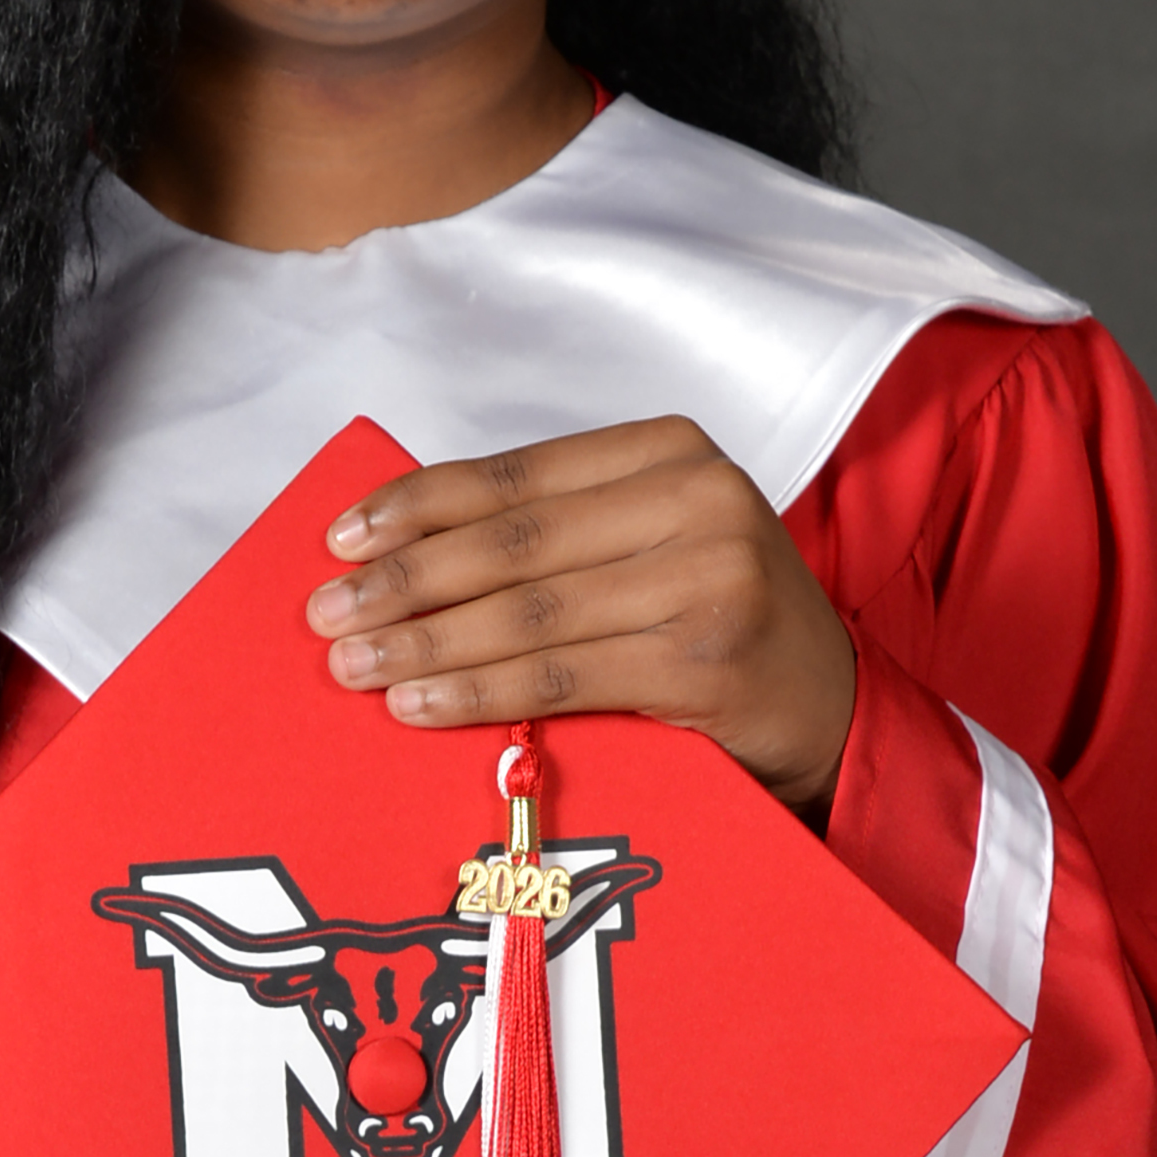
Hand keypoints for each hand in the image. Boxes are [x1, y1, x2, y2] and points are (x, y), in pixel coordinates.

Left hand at [307, 417, 855, 812]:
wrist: (830, 705)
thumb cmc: (717, 620)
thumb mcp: (648, 542)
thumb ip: (554, 533)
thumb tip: (401, 550)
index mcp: (671, 450)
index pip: (514, 475)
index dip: (416, 504)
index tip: (341, 538)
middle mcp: (698, 499)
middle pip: (511, 541)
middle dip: (404, 579)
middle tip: (326, 610)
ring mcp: (709, 579)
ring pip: (527, 612)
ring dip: (425, 642)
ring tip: (354, 661)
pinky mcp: (704, 662)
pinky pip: (560, 677)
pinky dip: (477, 692)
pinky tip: (419, 704)